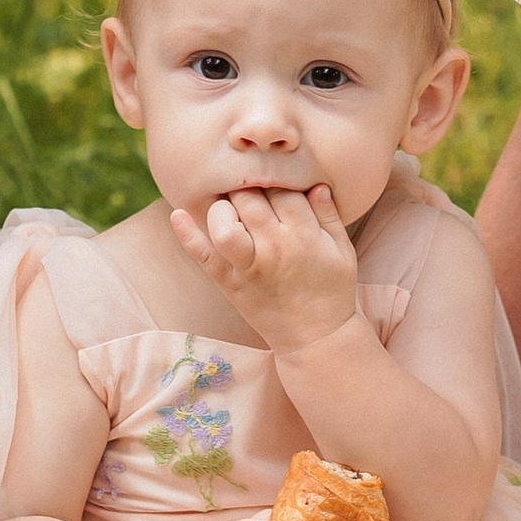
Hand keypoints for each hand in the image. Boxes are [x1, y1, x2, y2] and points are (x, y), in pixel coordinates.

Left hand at [170, 182, 359, 356]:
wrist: (317, 339)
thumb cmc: (332, 291)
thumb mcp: (342, 251)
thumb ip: (330, 215)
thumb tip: (316, 184)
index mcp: (305, 234)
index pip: (282, 189)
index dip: (278, 181)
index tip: (276, 186)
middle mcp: (275, 246)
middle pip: (250, 197)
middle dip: (249, 187)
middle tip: (251, 191)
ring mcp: (249, 266)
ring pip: (224, 222)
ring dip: (224, 207)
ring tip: (232, 208)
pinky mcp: (230, 283)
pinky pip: (204, 255)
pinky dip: (187, 235)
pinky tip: (177, 214)